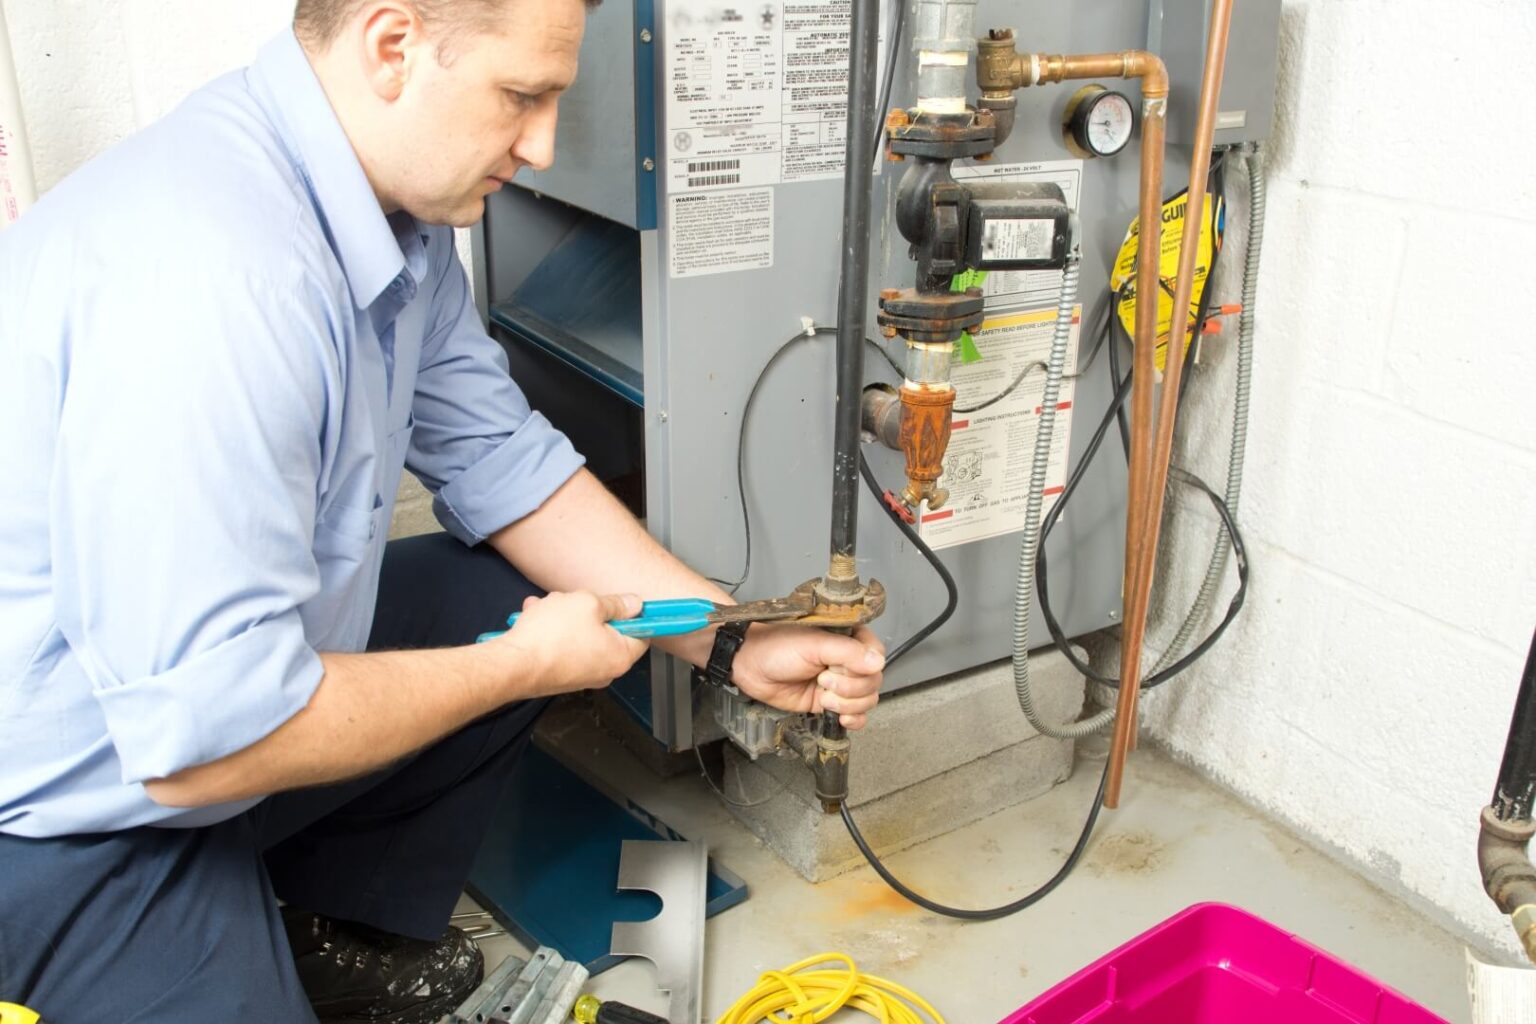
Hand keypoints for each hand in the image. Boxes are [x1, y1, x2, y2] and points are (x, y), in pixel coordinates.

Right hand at [488, 592, 648, 696]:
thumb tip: (634, 604)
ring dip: (563, 615)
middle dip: (587, 610)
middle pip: (607, 631)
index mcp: (620, 657)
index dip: (634, 614)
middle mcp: (604, 671)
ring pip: (580, 634)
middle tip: (574, 601)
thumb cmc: (551, 636)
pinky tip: (535, 617)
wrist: (513, 664)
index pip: (642, 633)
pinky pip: (562, 644)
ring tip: (546, 607)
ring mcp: (581, 674)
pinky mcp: (559, 674)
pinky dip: (551, 629)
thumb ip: (615, 603)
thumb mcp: (588, 603)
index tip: (626, 601)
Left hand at [727, 623, 884, 729]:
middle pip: (873, 682)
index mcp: (848, 638)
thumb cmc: (776, 646)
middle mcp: (847, 660)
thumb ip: (847, 653)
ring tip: (823, 695)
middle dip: (850, 687)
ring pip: (867, 700)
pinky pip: (856, 715)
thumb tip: (877, 663)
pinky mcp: (830, 701)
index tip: (839, 667)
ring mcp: (840, 682)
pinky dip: (854, 720)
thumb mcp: (813, 644)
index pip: (876, 655)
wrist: (751, 666)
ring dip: (847, 704)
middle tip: (823, 680)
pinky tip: (841, 717)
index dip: (863, 668)